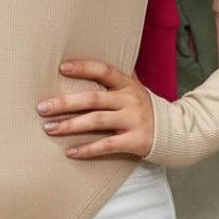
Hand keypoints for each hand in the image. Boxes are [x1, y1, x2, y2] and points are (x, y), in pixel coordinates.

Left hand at [36, 60, 153, 158]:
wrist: (176, 132)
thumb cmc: (143, 108)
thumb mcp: (132, 90)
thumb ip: (112, 81)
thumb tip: (79, 66)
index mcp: (127, 84)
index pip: (104, 70)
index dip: (83, 67)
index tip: (61, 67)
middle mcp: (130, 100)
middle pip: (93, 98)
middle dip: (65, 103)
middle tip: (42, 107)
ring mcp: (133, 120)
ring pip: (96, 121)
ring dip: (70, 125)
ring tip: (48, 128)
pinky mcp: (136, 141)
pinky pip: (107, 145)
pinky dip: (87, 149)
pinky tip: (70, 151)